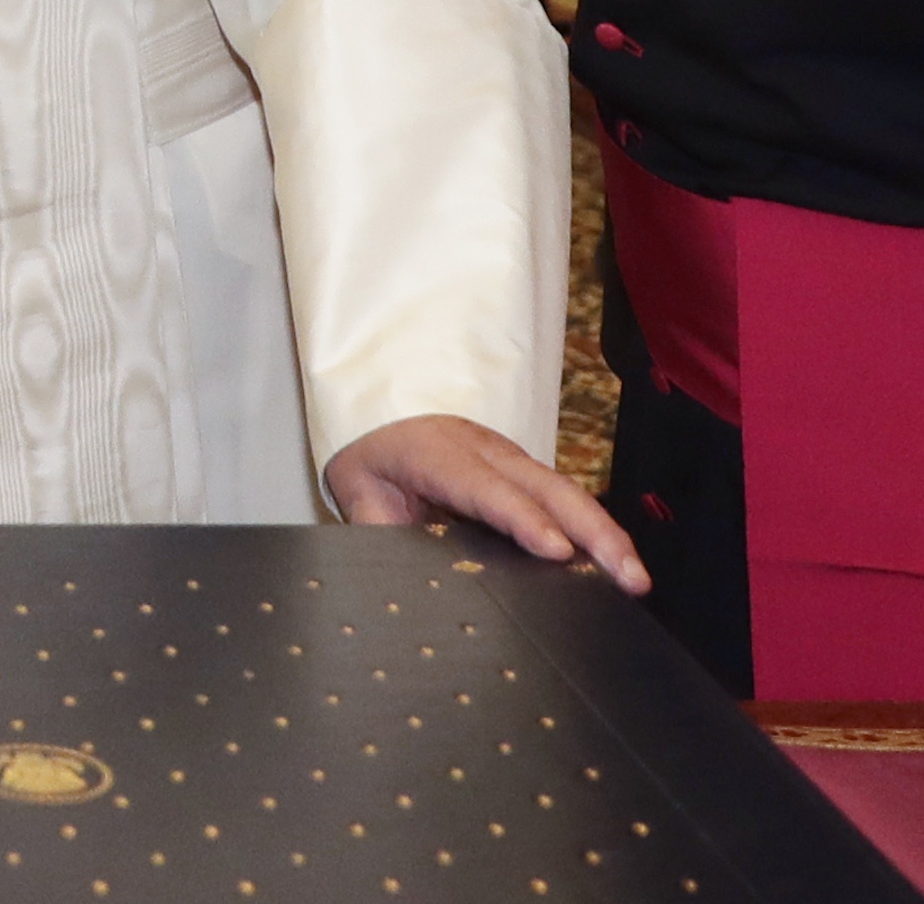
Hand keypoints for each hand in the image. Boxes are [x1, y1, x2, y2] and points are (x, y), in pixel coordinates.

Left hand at [325, 414, 648, 593]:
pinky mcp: (527, 473)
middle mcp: (482, 451)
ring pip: (566, 492)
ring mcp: (510, 458)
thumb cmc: (371, 461)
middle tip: (628, 577)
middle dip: (592, 531)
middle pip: (545, 487)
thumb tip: (390, 575)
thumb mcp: (357, 492)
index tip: (557, 550)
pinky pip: (566, 499)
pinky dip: (597, 530)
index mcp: (435, 454)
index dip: (522, 518)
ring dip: (606, 534)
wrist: (379, 415)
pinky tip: (621, 566)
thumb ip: (375, 530)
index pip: (484, 487)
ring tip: (637, 580)